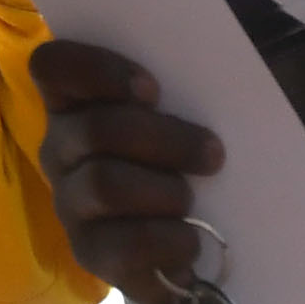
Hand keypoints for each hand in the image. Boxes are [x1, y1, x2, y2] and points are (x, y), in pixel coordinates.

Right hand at [34, 37, 229, 297]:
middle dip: (165, 140)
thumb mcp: (186, 113)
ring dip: (166, 191)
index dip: (97, 70)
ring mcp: (70, 202)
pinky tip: (190, 241)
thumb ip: (191, 84)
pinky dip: (168, 241)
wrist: (193, 242)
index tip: (153, 89)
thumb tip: (251, 50)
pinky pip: (123, 246)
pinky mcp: (89, 253)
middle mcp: (60, 149)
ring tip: (194, 201)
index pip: (53, 66)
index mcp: (75, 103)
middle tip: (213, 153)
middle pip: (96, 129)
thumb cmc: (186, 162)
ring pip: (105, 184)